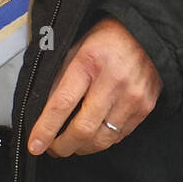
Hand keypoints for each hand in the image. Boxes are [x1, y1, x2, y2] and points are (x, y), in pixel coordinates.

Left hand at [27, 17, 162, 157]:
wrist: (147, 33)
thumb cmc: (106, 39)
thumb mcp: (76, 48)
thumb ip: (60, 79)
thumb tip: (43, 113)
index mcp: (88, 62)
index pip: (62, 103)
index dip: (46, 129)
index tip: (35, 145)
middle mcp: (112, 81)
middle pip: (82, 129)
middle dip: (62, 147)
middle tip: (51, 148)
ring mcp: (132, 96)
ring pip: (101, 139)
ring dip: (81, 148)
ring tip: (71, 144)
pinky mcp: (145, 107)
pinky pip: (119, 136)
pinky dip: (102, 141)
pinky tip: (93, 135)